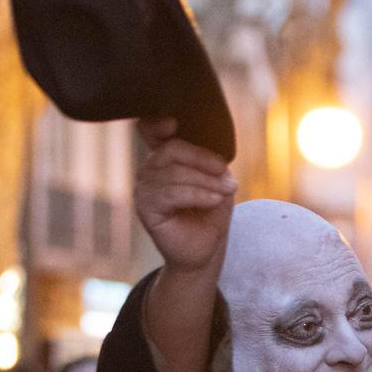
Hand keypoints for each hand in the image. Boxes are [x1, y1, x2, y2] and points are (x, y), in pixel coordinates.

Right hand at [134, 118, 235, 274]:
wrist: (205, 248)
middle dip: (203, 159)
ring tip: (227, 191)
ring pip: (174, 173)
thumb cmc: (210, 212)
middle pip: (171, 149)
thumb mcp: (216, 179)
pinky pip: (171, 194)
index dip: (156, 123)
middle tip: (226, 174)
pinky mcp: (145, 208)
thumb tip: (217, 161)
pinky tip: (214, 200)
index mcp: (164, 156)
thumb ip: (211, 162)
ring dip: (206, 181)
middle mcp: (149, 169)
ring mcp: (144, 188)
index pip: (149, 129)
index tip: (173, 123)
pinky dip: (198, 195)